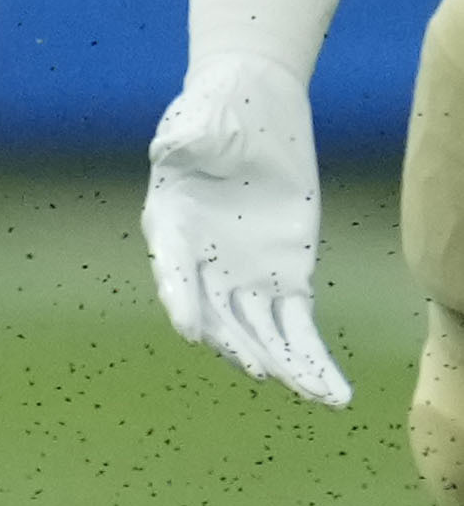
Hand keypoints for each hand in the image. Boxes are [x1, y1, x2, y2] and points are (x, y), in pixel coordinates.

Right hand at [145, 52, 350, 404]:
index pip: (173, 271)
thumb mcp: (200, 114)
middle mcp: (203, 263)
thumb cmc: (218, 110)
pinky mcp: (285, 279)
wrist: (253, 109)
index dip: (180, 301)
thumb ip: (188, 134)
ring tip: (320, 397)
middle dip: (241, 346)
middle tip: (264, 370)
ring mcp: (245, 277)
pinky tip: (332, 391)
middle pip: (219, 316)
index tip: (190, 332)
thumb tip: (174, 146)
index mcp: (173, 226)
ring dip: (287, 367)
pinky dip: (312, 359)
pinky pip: (298, 328)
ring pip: (262, 334)